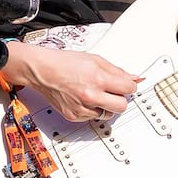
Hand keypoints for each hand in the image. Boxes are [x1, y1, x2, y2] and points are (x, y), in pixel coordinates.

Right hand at [13, 42, 142, 122]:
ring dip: (106, 105)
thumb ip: (117, 71)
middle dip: (120, 99)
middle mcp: (91, 96)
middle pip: (122, 106)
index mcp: (99, 79)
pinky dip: (92, 109)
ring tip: (95, 93)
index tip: (125, 85)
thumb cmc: (66, 63)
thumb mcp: (96, 60)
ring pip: (107, 114)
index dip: (129, 86)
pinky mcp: (74, 116)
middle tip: (113, 91)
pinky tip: (84, 98)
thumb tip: (134, 78)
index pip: (129, 89)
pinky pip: (92, 117)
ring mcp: (82, 108)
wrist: (42, 70)